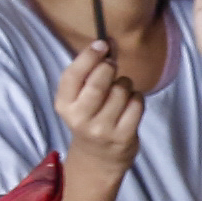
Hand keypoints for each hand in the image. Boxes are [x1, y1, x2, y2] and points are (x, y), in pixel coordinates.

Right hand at [53, 38, 145, 179]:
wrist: (99, 157)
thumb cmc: (90, 117)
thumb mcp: (78, 99)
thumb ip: (87, 74)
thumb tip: (106, 44)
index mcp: (64, 105)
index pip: (73, 76)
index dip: (89, 56)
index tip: (102, 44)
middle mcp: (80, 119)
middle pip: (98, 83)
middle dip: (109, 67)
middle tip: (112, 65)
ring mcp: (102, 129)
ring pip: (121, 91)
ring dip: (125, 84)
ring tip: (121, 91)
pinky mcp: (123, 136)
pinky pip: (136, 104)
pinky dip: (137, 97)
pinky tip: (130, 103)